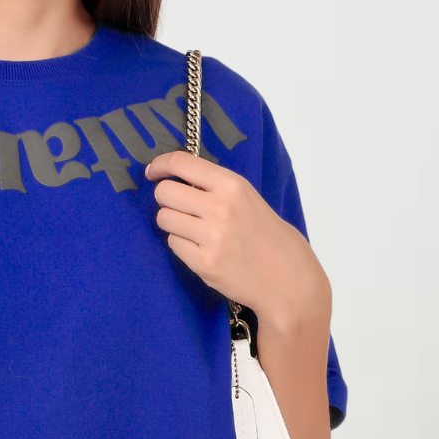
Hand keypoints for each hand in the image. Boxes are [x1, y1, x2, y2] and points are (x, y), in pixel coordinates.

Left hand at [144, 150, 329, 333]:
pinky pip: (172, 244)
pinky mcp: (203, 263)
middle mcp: (220, 208)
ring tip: (194, 230)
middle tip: (181, 208)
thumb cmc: (263, 233)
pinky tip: (201, 248)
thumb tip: (171, 177)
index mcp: (232, 185)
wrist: (285, 275)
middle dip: (166, 199)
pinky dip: (181, 244)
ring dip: (173, 223)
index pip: (181, 163)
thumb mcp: (245, 197)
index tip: (153, 172)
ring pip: (164, 218)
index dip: (160, 165)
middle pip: (165, 193)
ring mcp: (211, 237)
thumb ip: (212, 185)